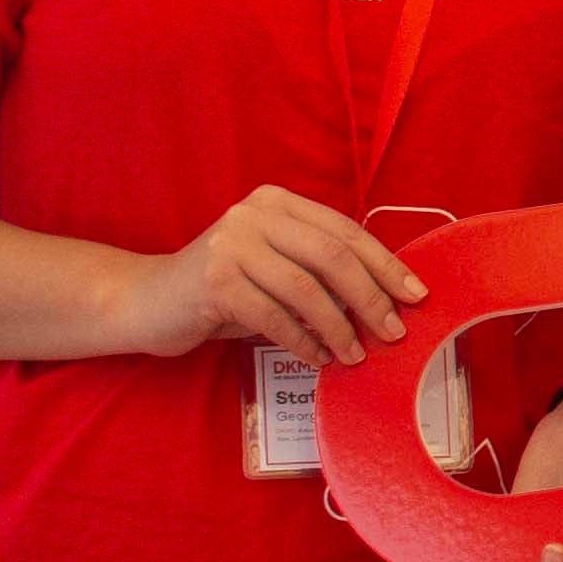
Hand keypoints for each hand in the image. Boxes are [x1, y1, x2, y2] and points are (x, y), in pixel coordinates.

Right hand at [120, 186, 423, 365]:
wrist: (147, 302)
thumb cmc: (222, 290)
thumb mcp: (273, 269)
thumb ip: (317, 271)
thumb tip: (384, 301)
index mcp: (278, 203)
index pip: (345, 231)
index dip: (385, 264)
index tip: (416, 295)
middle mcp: (255, 214)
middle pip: (332, 256)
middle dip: (370, 297)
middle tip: (392, 332)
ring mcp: (232, 244)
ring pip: (306, 288)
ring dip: (338, 327)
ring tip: (355, 355)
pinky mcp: (214, 280)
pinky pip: (273, 316)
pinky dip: (302, 341)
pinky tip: (317, 358)